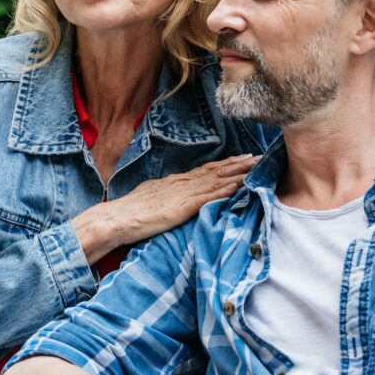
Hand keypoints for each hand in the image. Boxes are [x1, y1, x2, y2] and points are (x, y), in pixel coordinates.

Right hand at [73, 154, 259, 263]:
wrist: (117, 218)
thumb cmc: (131, 211)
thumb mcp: (152, 196)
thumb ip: (167, 193)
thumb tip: (176, 192)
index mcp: (175, 181)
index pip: (206, 169)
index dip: (226, 163)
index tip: (242, 157)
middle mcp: (181, 183)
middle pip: (215, 170)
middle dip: (238, 163)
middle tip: (258, 156)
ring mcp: (182, 194)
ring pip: (215, 180)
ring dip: (236, 173)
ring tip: (254, 167)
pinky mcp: (181, 208)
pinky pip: (206, 198)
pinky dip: (223, 191)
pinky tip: (236, 187)